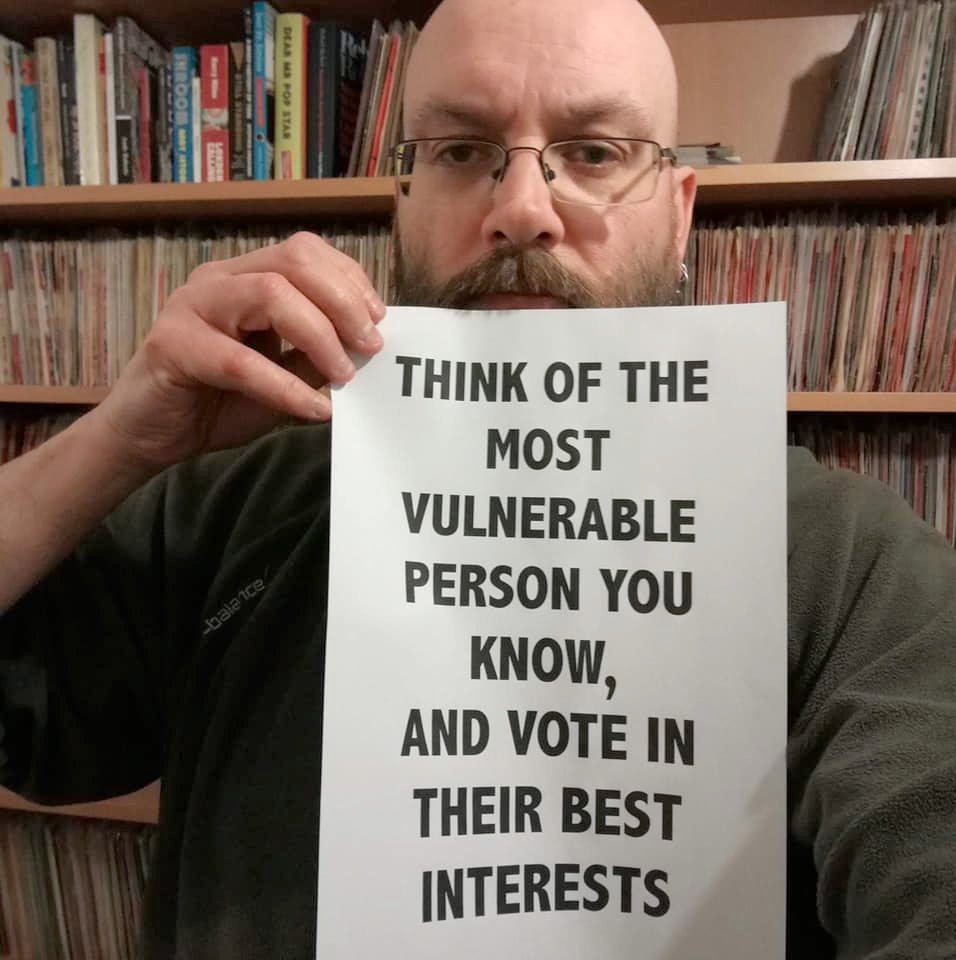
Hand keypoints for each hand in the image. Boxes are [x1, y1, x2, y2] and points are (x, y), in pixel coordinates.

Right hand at [93, 231, 385, 470]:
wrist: (154, 436)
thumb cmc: (220, 401)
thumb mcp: (284, 375)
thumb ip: (317, 356)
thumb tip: (367, 347)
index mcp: (247, 277)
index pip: (306, 252)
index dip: (349, 280)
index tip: (380, 319)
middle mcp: (220, 280)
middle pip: (294, 262)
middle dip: (343, 302)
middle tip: (371, 346)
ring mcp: (192, 305)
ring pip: (270, 295)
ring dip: (319, 335)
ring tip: (345, 375)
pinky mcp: (173, 344)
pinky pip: (240, 361)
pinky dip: (285, 387)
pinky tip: (314, 410)